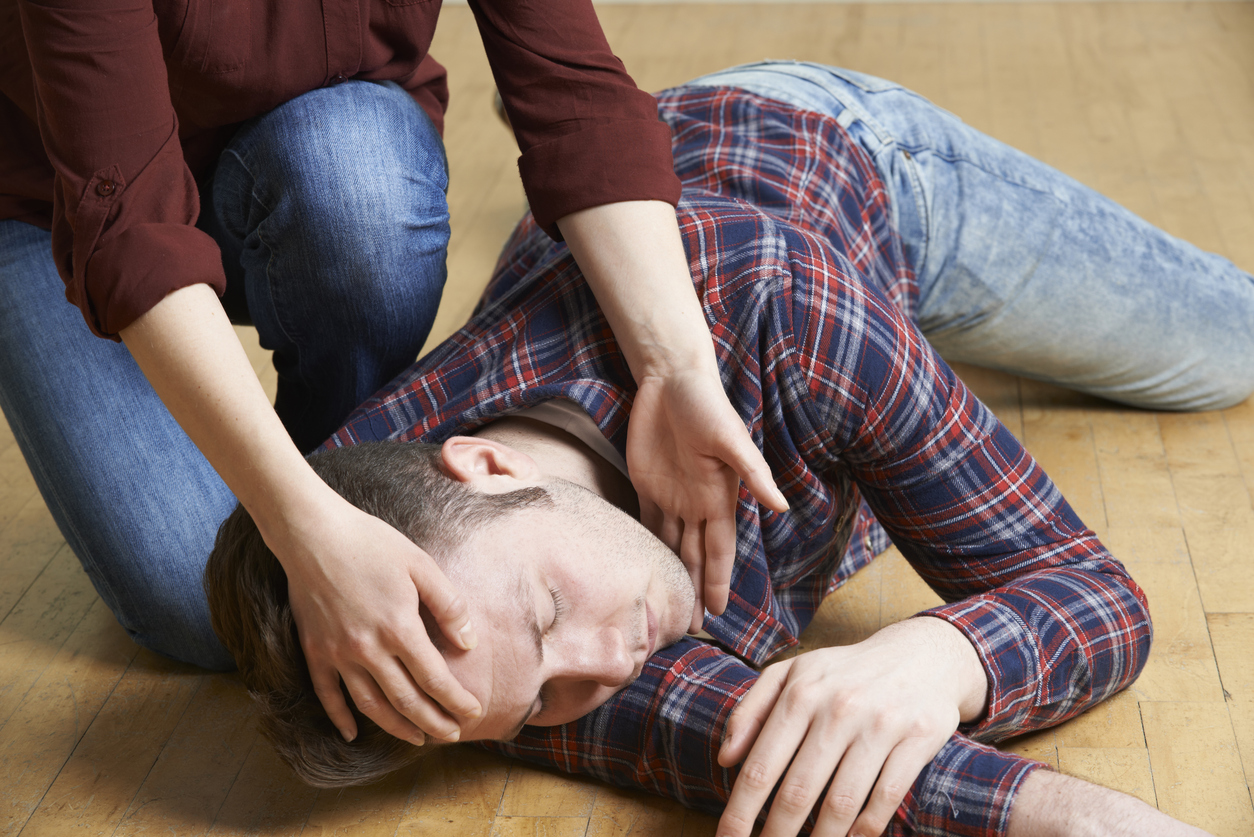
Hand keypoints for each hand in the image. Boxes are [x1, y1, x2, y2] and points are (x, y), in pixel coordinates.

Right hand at [277, 496, 481, 744]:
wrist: (313, 534)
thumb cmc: (372, 543)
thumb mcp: (421, 565)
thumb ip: (448, 606)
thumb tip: (469, 643)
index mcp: (399, 628)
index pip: (435, 679)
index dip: (456, 701)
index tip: (474, 713)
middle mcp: (369, 649)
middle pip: (407, 700)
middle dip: (434, 722)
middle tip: (453, 736)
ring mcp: (338, 654)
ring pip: (371, 705)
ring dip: (397, 727)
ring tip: (418, 738)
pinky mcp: (314, 652)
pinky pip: (328, 695)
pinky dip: (341, 718)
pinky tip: (353, 734)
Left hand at [628, 368, 787, 631]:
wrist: (670, 378)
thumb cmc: (707, 404)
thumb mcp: (732, 439)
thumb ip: (754, 474)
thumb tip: (781, 507)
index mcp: (718, 498)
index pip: (718, 550)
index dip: (717, 581)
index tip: (716, 614)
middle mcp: (696, 502)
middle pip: (695, 556)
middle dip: (694, 589)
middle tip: (689, 627)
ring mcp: (671, 494)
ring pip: (671, 545)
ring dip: (671, 573)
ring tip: (668, 605)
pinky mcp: (646, 482)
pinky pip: (647, 521)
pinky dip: (647, 545)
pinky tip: (642, 567)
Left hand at [716, 618, 987, 836]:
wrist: (922, 654)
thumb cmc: (844, 671)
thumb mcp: (791, 673)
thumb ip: (751, 711)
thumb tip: (725, 758)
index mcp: (800, 692)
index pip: (761, 766)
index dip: (740, 812)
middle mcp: (838, 708)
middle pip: (797, 792)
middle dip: (777, 834)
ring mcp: (880, 724)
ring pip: (841, 803)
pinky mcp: (918, 739)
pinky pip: (886, 797)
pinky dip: (865, 829)